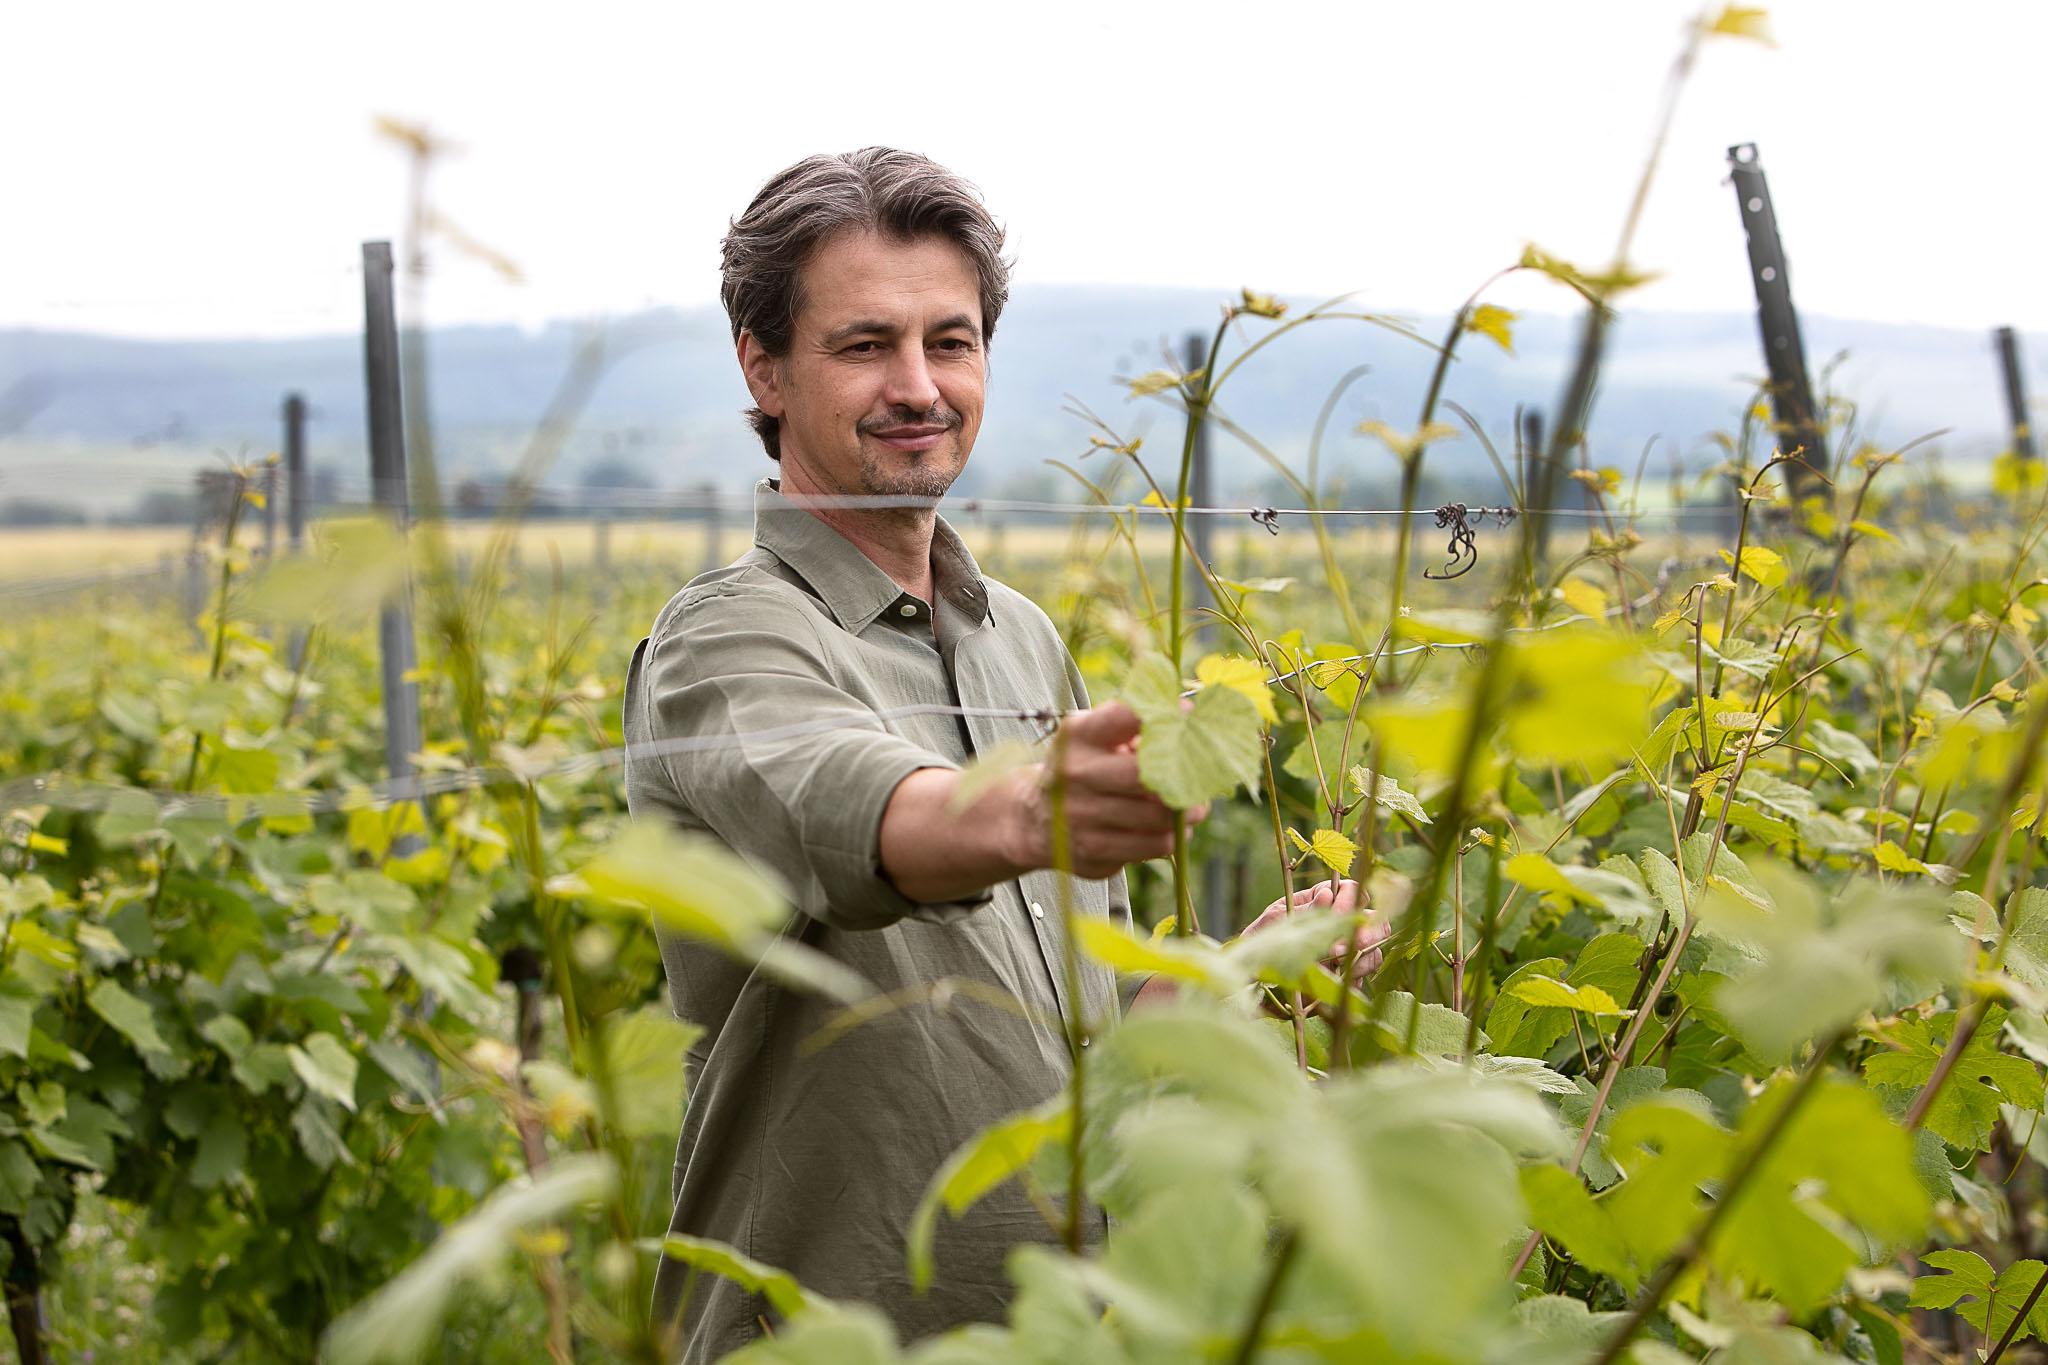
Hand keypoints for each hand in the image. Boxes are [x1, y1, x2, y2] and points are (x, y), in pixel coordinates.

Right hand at [1008, 701, 1206, 879]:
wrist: (1034, 819)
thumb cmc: (1081, 768)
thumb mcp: (1094, 736)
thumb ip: (1134, 724)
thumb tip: (1188, 716)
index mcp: (1078, 736)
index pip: (1127, 715)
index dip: (1167, 716)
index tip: (1187, 717)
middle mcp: (1076, 775)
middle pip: (1149, 777)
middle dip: (1184, 780)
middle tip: (1199, 780)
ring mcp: (1082, 817)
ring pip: (1159, 818)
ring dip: (1185, 813)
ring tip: (1189, 808)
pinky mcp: (1094, 852)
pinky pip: (1154, 846)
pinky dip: (1171, 837)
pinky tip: (1168, 830)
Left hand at [1240, 878, 1387, 982]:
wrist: (1251, 972)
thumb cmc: (1262, 936)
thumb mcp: (1278, 918)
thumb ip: (1304, 910)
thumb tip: (1327, 895)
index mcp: (1324, 899)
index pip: (1351, 890)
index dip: (1350, 901)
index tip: (1338, 916)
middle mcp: (1341, 923)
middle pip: (1374, 920)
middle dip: (1368, 932)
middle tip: (1355, 943)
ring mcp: (1347, 950)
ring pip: (1373, 951)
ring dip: (1361, 958)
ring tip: (1338, 964)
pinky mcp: (1345, 976)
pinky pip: (1361, 978)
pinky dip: (1353, 979)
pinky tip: (1336, 980)